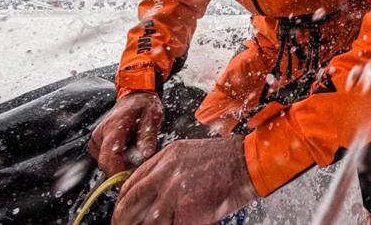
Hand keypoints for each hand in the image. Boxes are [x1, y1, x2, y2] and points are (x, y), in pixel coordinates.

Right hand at [89, 92, 163, 175]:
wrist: (135, 96)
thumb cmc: (144, 105)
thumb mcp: (153, 116)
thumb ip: (148, 136)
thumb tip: (146, 154)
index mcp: (113, 127)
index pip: (109, 159)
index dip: (119, 174)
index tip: (133, 180)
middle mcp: (100, 134)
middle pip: (107, 164)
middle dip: (125, 168)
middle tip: (142, 158)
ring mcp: (96, 140)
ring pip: (108, 164)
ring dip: (123, 162)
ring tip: (137, 147)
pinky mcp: (97, 145)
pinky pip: (108, 160)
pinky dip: (120, 159)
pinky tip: (130, 147)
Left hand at [112, 136, 256, 224]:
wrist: (248, 162)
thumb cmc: (226, 160)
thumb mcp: (188, 153)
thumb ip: (166, 169)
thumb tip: (150, 192)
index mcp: (166, 158)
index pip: (131, 184)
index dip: (122, 203)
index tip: (122, 213)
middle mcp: (167, 174)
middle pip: (130, 204)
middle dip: (123, 221)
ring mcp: (176, 193)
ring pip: (148, 222)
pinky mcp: (189, 211)